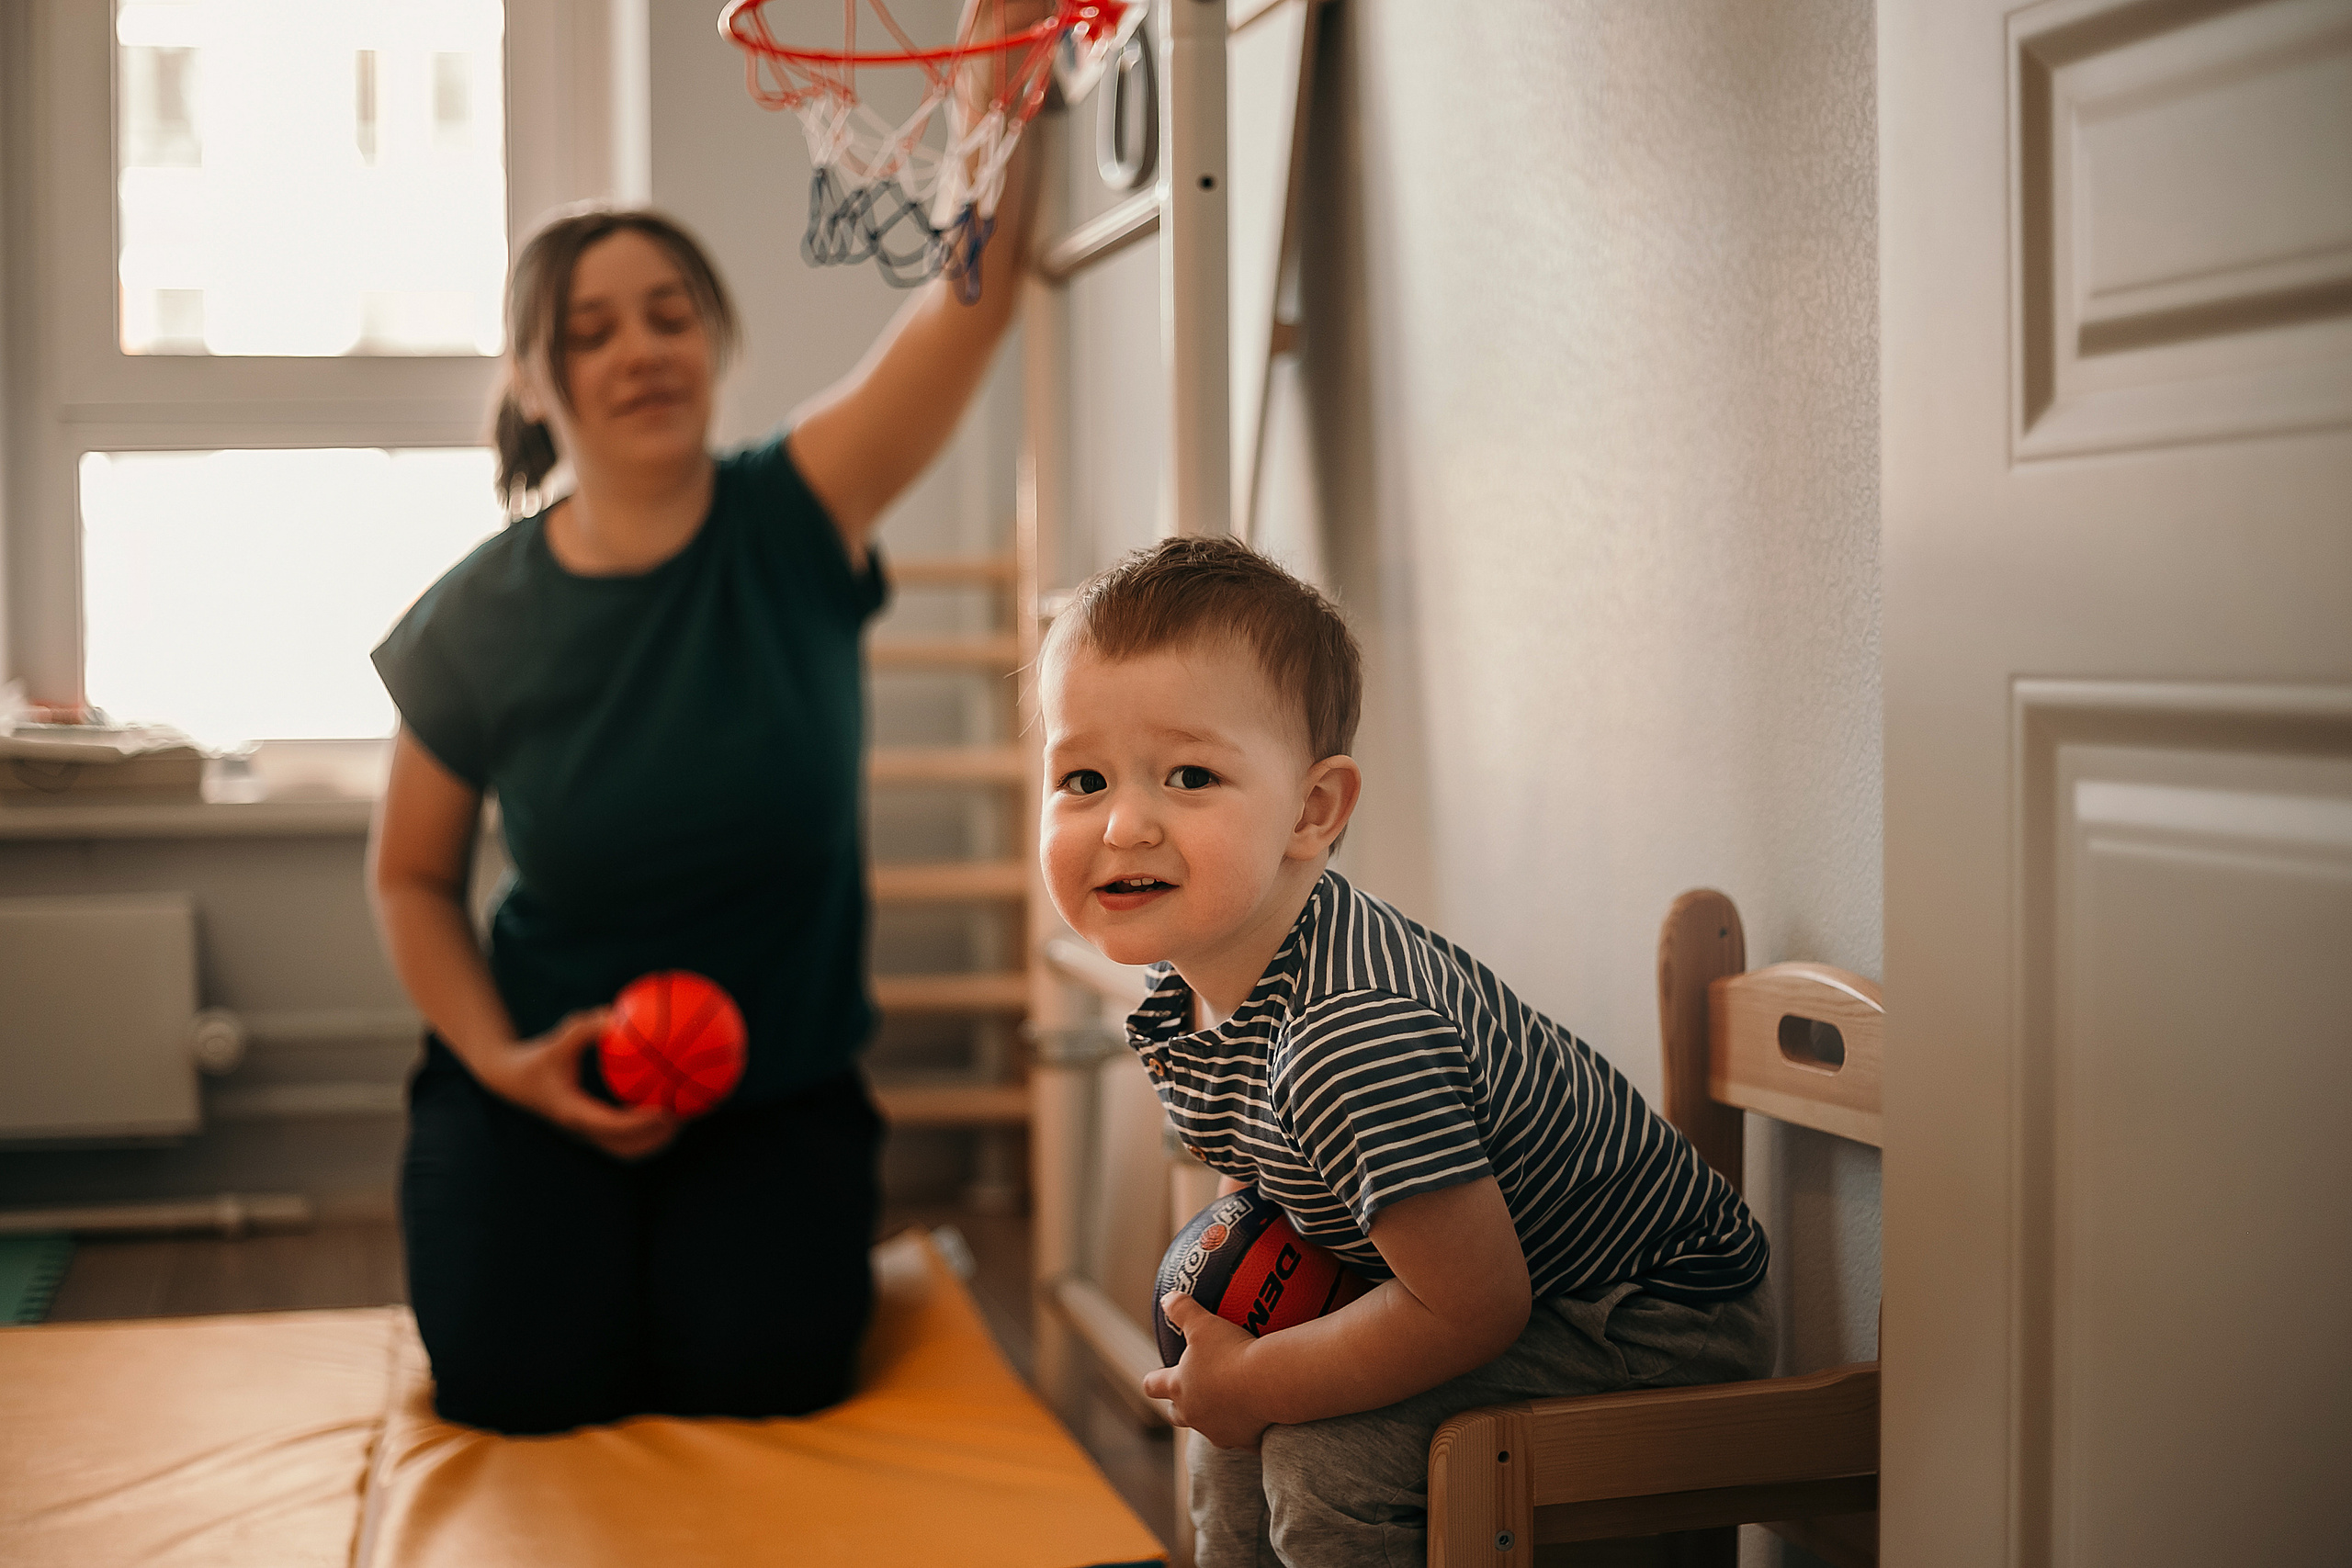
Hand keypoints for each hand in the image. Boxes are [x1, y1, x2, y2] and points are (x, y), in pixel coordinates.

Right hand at [474, 1009, 681, 1160]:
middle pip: (627, 1147)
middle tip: (685, 1117)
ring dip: (655, 1141)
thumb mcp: (558, 1040)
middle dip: (657, 1137)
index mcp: (575, 1113)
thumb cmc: (537, 1057)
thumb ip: (585, 1028)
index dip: (642, 1123)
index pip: (614, 1126)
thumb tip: (615, 1013)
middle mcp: (582, 1130)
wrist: (511, 1081)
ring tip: (682, 1120)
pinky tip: (664, 1110)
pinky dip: (645, 1133)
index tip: (667, 1112)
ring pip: (627, 1149)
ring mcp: (586, 1135)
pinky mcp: (589, 1131)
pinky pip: (622, 1139)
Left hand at [1142, 1292, 1273, 1449]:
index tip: (1155, 1376)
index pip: (1153, 1386)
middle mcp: (1194, 1414)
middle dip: (1179, 1405)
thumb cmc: (1231, 1352)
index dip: (1153, 1380)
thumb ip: (1182, 1309)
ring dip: (1214, 1417)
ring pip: (1209, 1428)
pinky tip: (1261, 1419)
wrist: (1269, 1383)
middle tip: (1190, 1392)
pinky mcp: (1245, 1442)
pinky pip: (1244, 1439)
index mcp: (1179, 1387)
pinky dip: (1249, 1430)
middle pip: (1176, 1415)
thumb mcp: (1203, 1323)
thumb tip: (1167, 1297)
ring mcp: (1218, 1431)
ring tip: (1229, 1403)